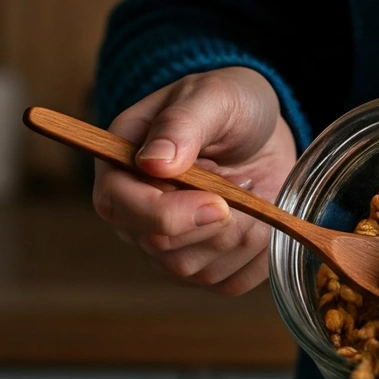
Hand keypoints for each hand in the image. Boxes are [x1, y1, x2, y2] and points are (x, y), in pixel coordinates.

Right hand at [92, 67, 296, 294]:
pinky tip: (259, 217)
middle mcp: (133, 218)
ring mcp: (166, 252)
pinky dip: (259, 254)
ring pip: (203, 272)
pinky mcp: (203, 271)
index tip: (219, 201)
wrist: (259, 132)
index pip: (122, 209)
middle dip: (221, 220)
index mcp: (118, 168)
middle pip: (167, 250)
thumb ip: (182, 123)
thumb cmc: (228, 105)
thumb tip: (154, 163)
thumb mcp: (212, 95)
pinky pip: (233, 283)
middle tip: (240, 178)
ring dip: (245, 233)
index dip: (171, 214)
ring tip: (247, 190)